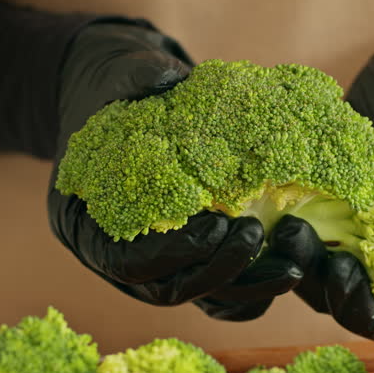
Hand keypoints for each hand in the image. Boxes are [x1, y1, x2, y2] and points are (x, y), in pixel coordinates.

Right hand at [48, 21, 300, 312]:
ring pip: (200, 297)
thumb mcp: (118, 75)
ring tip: (290, 263)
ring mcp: (154, 262)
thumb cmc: (115, 87)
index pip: (125, 261)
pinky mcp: (188, 257)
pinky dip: (252, 290)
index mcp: (84, 222)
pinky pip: (219, 294)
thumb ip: (134, 80)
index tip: (216, 226)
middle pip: (167, 289)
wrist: (121, 94)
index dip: (171, 252)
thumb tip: (167, 82)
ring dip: (245, 287)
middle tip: (257, 235)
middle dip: (217, 270)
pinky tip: (287, 267)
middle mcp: (116, 255)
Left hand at [293, 0, 373, 338]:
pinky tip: (263, 200)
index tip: (339, 270)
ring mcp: (358, 223)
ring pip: (317, 266)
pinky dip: (281, 222)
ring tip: (278, 218)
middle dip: (316, 278)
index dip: (365, 307)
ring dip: (293, 254)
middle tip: (293, 233)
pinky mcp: (330, 195)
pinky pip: (304, 224)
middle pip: (347, 294)